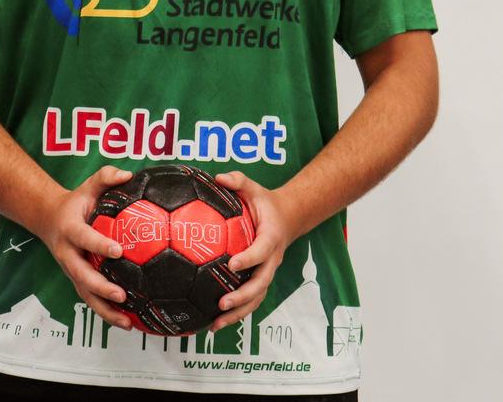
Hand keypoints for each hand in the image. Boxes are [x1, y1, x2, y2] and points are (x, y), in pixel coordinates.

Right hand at [35, 165, 134, 330]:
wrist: (49, 219)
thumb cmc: (77, 201)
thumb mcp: (88, 185)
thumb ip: (106, 177)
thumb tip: (130, 175)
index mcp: (71, 230)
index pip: (85, 238)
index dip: (99, 245)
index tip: (118, 251)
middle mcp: (68, 255)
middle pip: (82, 276)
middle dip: (101, 287)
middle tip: (122, 295)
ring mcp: (72, 271)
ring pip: (86, 295)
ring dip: (105, 311)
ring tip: (128, 322)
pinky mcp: (78, 281)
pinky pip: (91, 300)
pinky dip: (108, 314)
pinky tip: (130, 323)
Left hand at [210, 170, 297, 332]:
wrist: (287, 217)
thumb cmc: (264, 202)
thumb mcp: (253, 187)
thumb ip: (237, 180)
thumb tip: (217, 178)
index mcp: (270, 238)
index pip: (261, 251)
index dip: (249, 259)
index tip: (231, 264)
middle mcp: (271, 260)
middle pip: (260, 283)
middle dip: (242, 296)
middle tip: (222, 303)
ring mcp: (267, 272)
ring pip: (256, 298)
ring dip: (238, 313)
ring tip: (216, 324)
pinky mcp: (261, 279)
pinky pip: (251, 300)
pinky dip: (237, 313)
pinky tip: (215, 322)